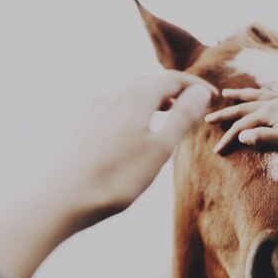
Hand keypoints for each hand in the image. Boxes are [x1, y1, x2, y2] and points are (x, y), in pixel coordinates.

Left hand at [60, 70, 217, 218]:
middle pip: (151, 82)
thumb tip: (201, 92)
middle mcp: (115, 95)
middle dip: (176, 90)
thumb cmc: (117, 177)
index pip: (172, 79)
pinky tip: (138, 128)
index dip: (195, 86)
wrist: (64, 198)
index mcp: (136, 97)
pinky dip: (138, 110)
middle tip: (195, 104)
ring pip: (133, 94)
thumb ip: (183, 117)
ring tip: (171, 112)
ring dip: (156, 99)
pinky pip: (118, 107)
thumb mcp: (160, 148)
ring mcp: (97, 109)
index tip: (213, 97)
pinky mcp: (86, 125)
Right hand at [206, 88, 277, 156]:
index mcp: (269, 112)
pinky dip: (269, 85)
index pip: (241, 126)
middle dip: (225, 114)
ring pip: (257, 94)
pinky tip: (266, 82)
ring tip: (227, 93)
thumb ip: (261, 138)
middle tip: (208, 119)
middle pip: (243, 108)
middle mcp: (275, 101)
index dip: (227, 139)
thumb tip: (240, 136)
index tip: (216, 152)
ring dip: (241, 94)